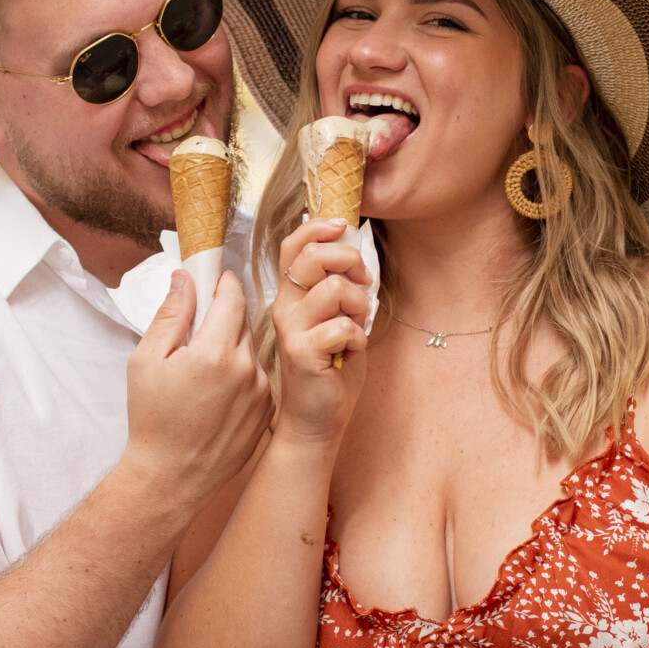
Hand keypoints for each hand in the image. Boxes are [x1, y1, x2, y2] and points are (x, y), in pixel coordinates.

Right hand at [125, 268, 269, 508]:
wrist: (172, 478)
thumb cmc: (152, 421)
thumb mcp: (146, 361)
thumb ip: (171, 314)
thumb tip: (185, 279)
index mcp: (214, 352)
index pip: (232, 297)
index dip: (222, 284)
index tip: (213, 280)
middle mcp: (245, 369)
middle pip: (243, 321)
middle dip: (223, 317)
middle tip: (198, 330)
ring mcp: (261, 391)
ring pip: (250, 349)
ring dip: (231, 348)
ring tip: (204, 372)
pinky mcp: (267, 410)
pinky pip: (257, 376)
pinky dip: (241, 374)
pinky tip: (216, 394)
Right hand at [271, 218, 370, 444]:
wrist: (316, 420)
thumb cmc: (329, 370)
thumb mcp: (333, 319)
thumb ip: (337, 288)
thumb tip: (354, 252)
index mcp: (291, 296)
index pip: (292, 245)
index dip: (317, 228)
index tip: (343, 227)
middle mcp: (285, 308)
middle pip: (313, 256)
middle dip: (350, 262)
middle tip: (363, 286)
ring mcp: (292, 329)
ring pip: (336, 288)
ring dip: (359, 307)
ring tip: (355, 330)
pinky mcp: (303, 352)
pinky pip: (344, 326)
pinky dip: (358, 338)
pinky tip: (350, 354)